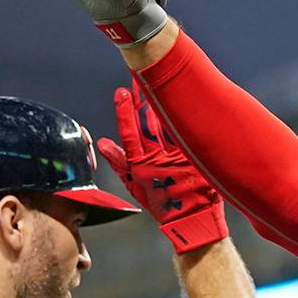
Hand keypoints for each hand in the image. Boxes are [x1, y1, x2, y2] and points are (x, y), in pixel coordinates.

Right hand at [98, 87, 227, 253]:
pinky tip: (185, 101)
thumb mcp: (136, 186)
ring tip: (162, 82)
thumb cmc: (164, 204)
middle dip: (145, 100)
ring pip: (169, 126)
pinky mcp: (195, 159)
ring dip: (164, 104)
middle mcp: (159, 159)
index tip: (122, 92)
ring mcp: (178, 158)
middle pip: (150, 123)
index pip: (130, 132)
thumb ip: (120, 164)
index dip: (124, 111)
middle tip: (142, 77)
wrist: (192, 220)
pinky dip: (185, 119)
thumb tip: (102, 143)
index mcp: (142, 164)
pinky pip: (188, 136)